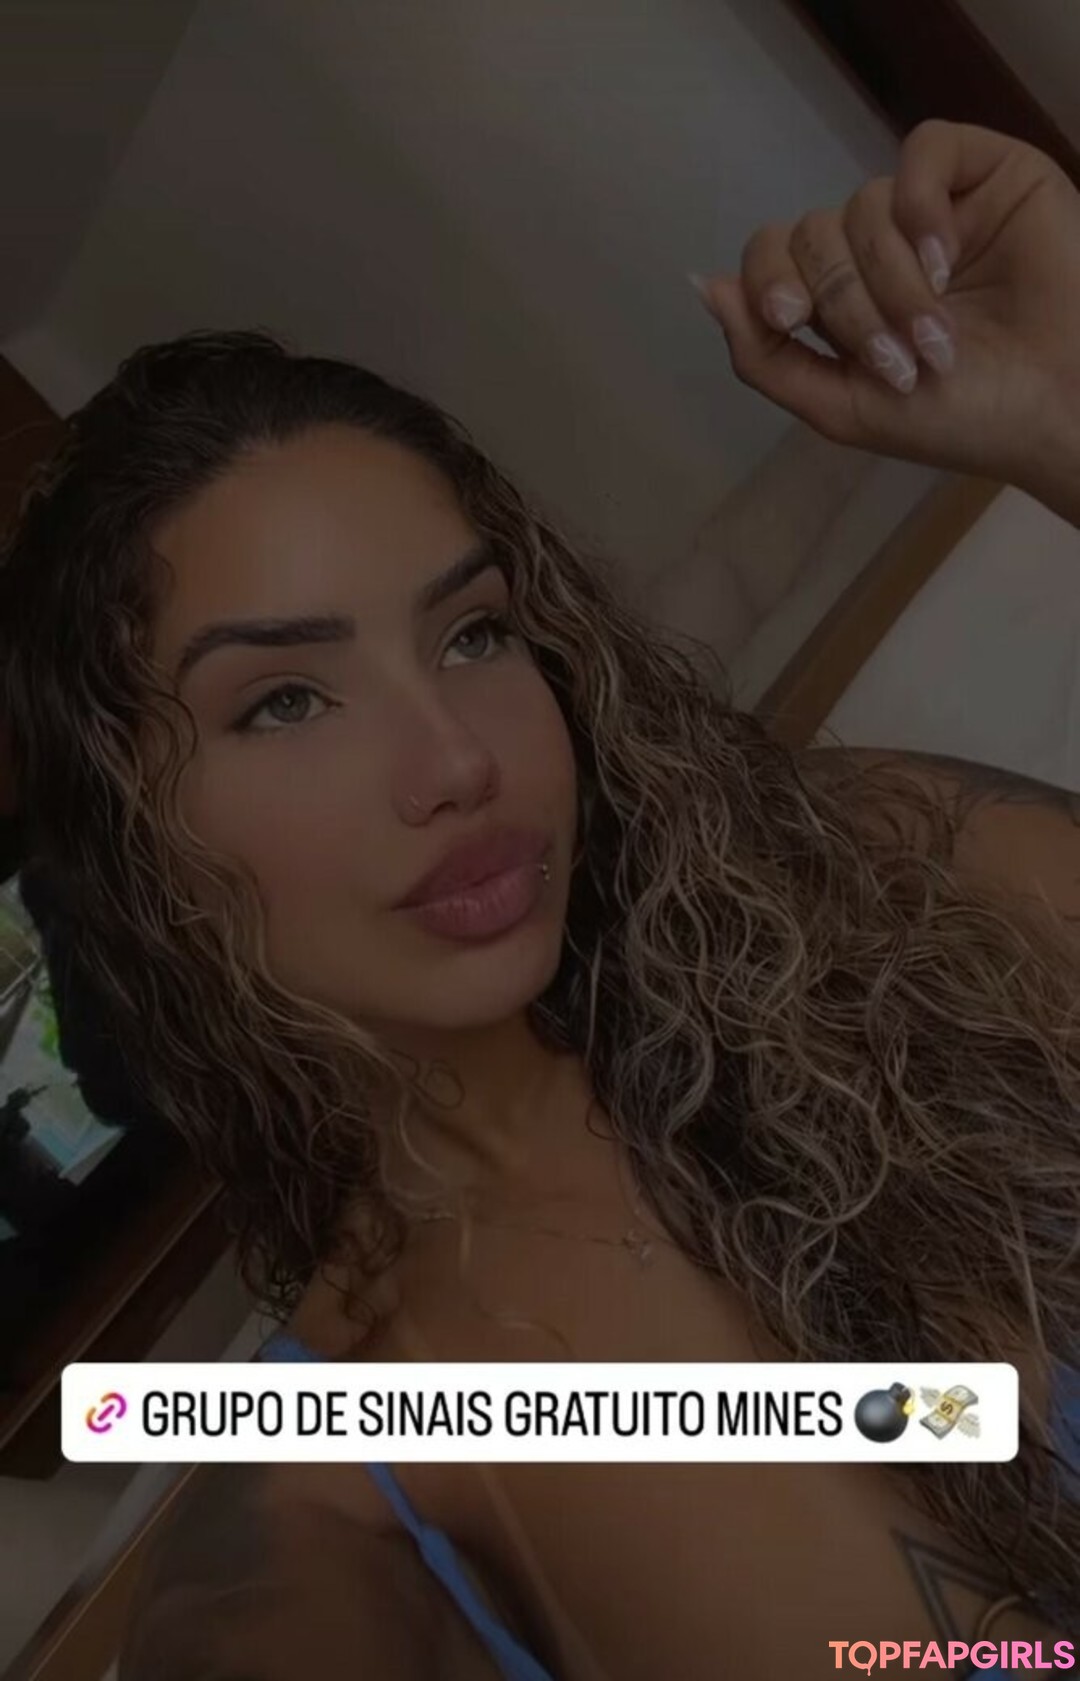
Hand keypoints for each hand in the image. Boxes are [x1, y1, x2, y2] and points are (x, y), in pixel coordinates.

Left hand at [693, 121, 1079, 505]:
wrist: (1055, 408)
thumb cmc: (960, 419)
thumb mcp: (840, 408)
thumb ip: (764, 359)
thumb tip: (704, 288)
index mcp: (840, 303)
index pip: (771, 256)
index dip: (767, 279)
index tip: (788, 317)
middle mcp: (878, 250)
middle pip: (812, 236)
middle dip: (846, 306)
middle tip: (899, 360)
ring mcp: (928, 210)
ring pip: (863, 206)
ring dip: (893, 282)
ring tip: (939, 335)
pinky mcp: (982, 172)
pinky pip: (922, 153)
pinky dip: (922, 208)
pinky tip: (949, 257)